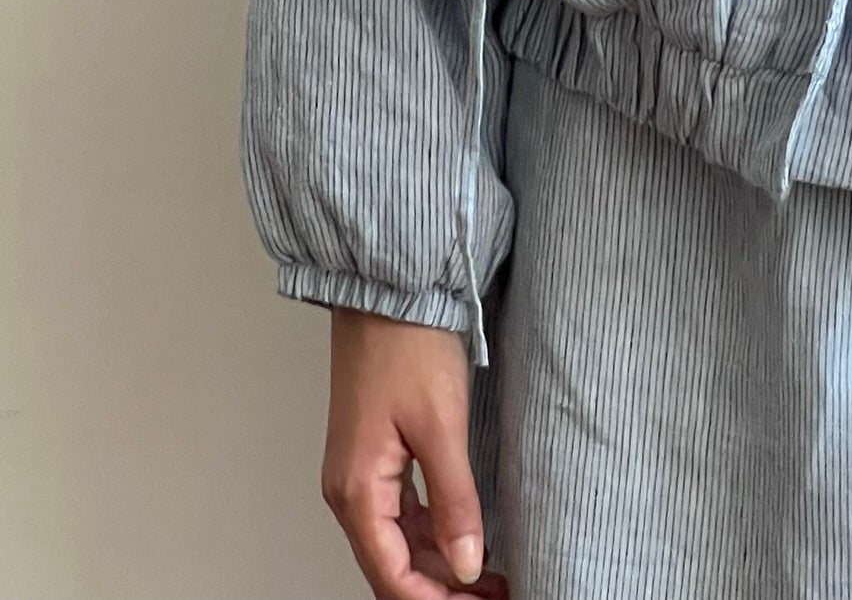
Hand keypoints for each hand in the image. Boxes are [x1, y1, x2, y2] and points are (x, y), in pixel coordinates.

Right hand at [321, 308, 509, 599]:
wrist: (387, 289)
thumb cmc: (408, 346)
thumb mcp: (441, 425)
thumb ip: (454, 500)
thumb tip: (466, 566)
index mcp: (357, 492)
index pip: (392, 577)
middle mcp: (350, 491)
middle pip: (393, 565)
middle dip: (442, 587)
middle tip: (494, 592)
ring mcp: (360, 472)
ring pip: (398, 541)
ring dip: (439, 563)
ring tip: (489, 575)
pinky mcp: (374, 452)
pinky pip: (399, 511)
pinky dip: (431, 532)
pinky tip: (464, 537)